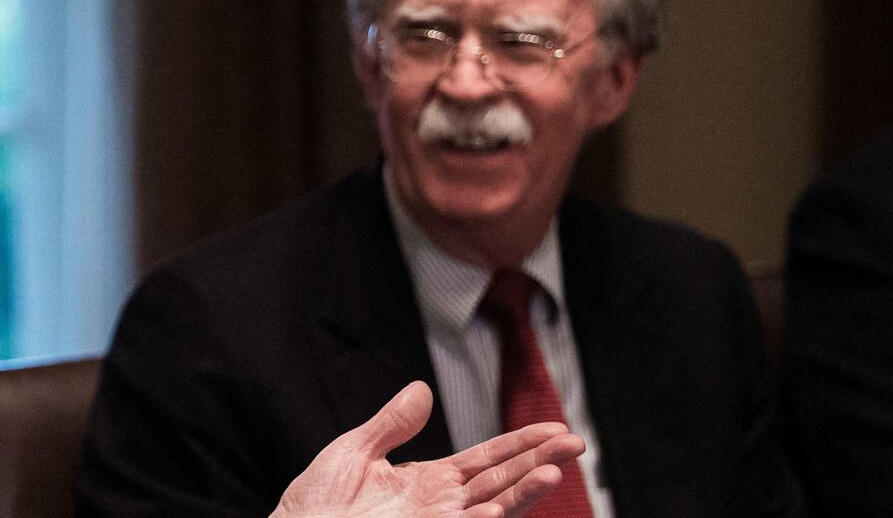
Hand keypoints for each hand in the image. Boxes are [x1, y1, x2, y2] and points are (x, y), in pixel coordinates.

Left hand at [271, 382, 583, 517]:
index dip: (520, 444)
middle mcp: (441, 504)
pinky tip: (510, 502)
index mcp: (428, 480)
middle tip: (577, 442)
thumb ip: (392, 422)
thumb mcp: (354, 450)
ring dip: (526, 489)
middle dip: (539, 461)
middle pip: (502, 479)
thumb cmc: (315, 502)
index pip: (486, 458)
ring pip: (494, 504)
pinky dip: (493, 513)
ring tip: (556, 469)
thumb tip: (422, 388)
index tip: (555, 429)